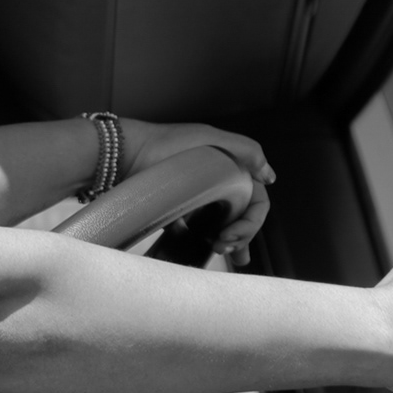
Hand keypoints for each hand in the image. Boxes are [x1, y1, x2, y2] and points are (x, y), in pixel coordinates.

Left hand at [116, 118, 273, 265]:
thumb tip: (269, 177)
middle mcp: (216, 183)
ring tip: (221, 253)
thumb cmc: (166, 145)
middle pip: (241, 216)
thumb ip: (245, 151)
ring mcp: (196, 197)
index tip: (233, 235)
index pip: (255, 201)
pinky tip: (200, 252)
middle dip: (241, 236)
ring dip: (229, 242)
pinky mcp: (175, 209)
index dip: (252, 221)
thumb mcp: (210, 139)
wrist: (123, 154)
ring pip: (221, 225)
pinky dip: (200, 242)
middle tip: (224, 248)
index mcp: (230, 168)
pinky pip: (193, 229)